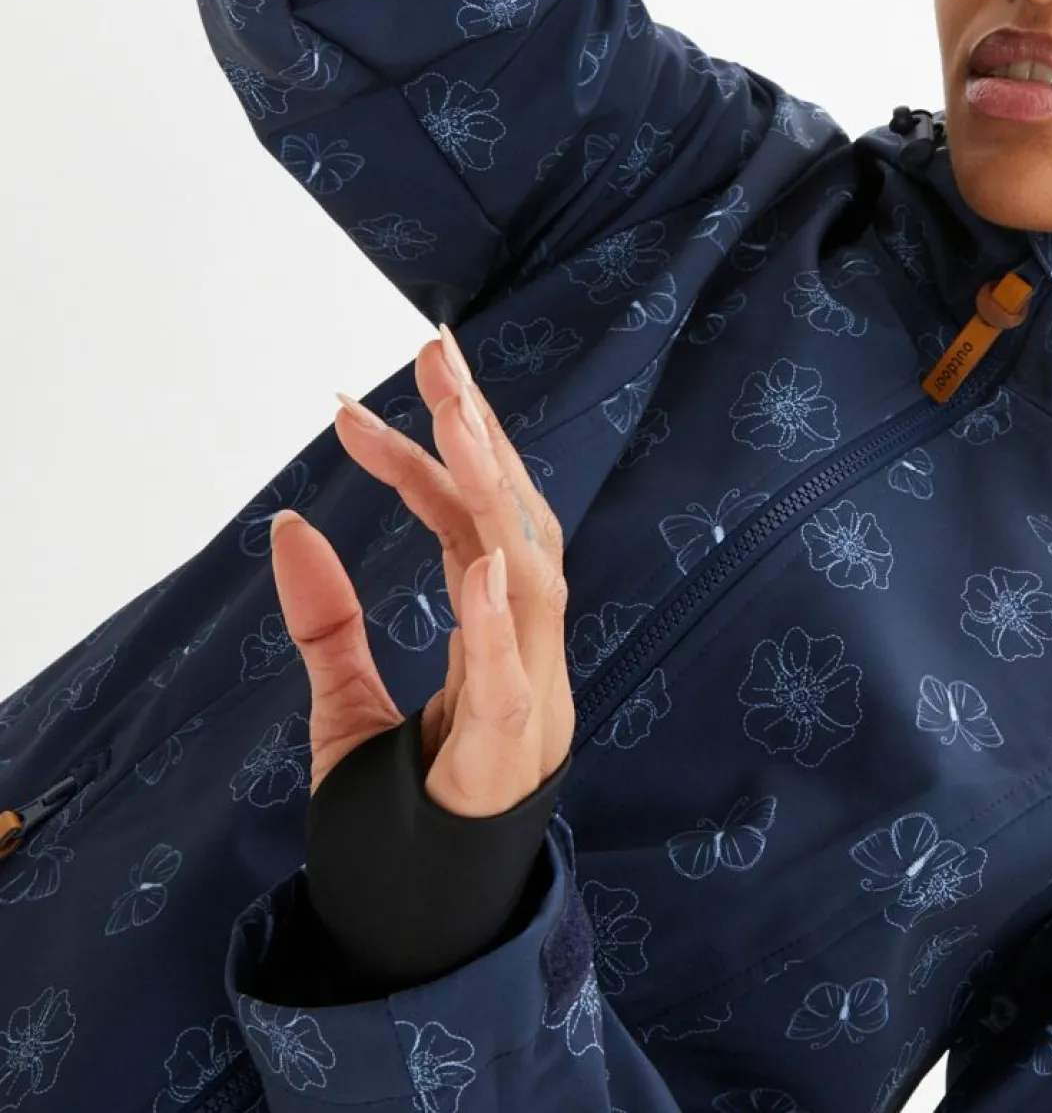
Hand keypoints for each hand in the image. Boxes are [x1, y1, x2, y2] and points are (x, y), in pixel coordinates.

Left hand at [268, 326, 573, 816]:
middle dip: (481, 433)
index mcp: (496, 635)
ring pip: (533, 571)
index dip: (419, 457)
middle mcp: (528, 651)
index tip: (349, 406)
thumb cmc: (404, 819)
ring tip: (455, 416)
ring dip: (494, 491)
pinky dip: (501, 616)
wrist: (426, 938)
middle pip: (516, 520)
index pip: (464, 522)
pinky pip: (514, 677)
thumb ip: (327, 621)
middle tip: (433, 347)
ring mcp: (532, 698)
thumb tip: (283, 528)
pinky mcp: (513, 756)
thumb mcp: (347, 710)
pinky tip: (479, 557)